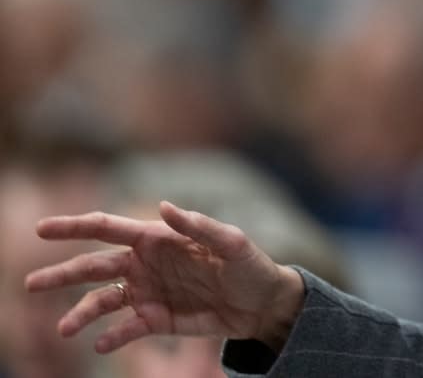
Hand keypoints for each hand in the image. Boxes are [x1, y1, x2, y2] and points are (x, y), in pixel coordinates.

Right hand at [24, 201, 304, 354]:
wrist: (263, 304)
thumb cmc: (250, 265)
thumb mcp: (231, 243)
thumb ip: (198, 226)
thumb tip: (163, 206)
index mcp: (158, 238)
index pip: (108, 229)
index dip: (75, 227)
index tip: (41, 229)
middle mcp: (145, 264)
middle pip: (93, 267)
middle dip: (61, 273)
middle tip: (30, 284)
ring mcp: (148, 293)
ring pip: (102, 302)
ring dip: (81, 313)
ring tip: (65, 329)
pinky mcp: (157, 320)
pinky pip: (126, 329)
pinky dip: (112, 337)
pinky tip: (102, 345)